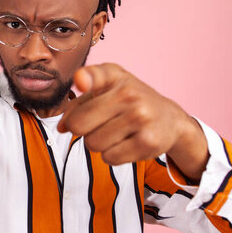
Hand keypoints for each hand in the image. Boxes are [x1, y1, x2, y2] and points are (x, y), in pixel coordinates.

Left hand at [58, 63, 207, 180]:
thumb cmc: (128, 102)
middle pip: (79, 124)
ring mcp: (141, 117)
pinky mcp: (148, 141)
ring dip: (98, 144)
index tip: (81, 82)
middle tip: (98, 124)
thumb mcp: (105, 91)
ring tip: (115, 132)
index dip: (85, 79)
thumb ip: (78, 104)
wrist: (169, 118)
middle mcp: (129, 93)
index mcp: (114, 76)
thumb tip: (62, 127)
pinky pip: (109, 157)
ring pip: (92, 144)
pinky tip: (126, 143)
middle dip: (82, 130)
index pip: (95, 75)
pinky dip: (112, 155)